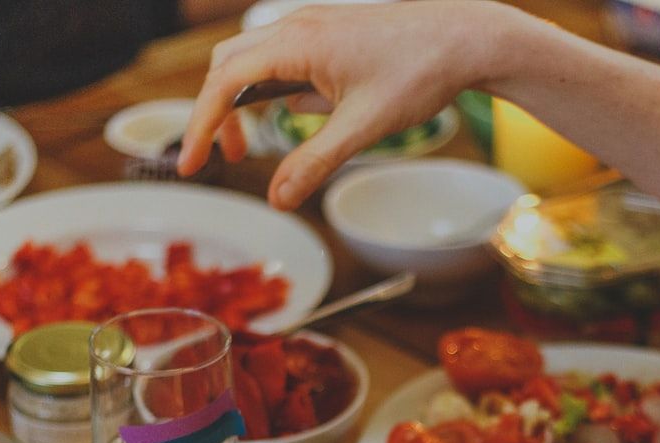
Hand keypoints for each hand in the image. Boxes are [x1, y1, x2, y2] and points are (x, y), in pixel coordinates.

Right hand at [178, 1, 533, 208]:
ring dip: (244, 102)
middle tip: (227, 159)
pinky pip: (284, 59)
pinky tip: (301, 117)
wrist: (466, 38)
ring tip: (251, 147)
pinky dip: (274, 90)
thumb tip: (278, 200)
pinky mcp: (329, 34)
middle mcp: (297, 25)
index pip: (225, 82)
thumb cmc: (420, 73)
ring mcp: (313, 26)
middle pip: (228, 65)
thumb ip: (316, 163)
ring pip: (253, 59)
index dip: (202, 125)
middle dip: (217, 113)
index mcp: (298, 42)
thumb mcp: (364, 128)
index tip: (193, 165)